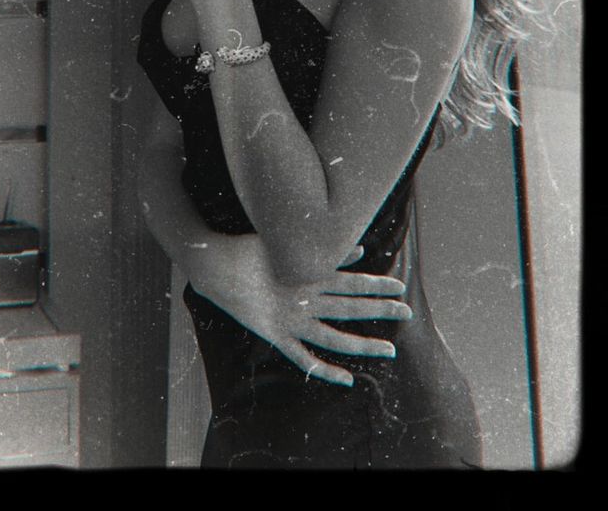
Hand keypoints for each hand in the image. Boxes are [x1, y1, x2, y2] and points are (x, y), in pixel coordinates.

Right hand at [192, 235, 411, 387]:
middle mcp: (304, 300)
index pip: (351, 281)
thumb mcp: (285, 243)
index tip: (399, 287)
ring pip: (333, 338)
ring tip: (389, 351)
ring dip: (362, 344)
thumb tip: (357, 250)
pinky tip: (346, 379)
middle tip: (408, 311)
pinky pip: (303, 359)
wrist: (215, 266)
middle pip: (350, 307)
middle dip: (380, 309)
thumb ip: (323, 251)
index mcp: (307, 275)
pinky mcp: (275, 337)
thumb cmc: (251, 249)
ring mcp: (290, 321)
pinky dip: (324, 371)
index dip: (376, 285)